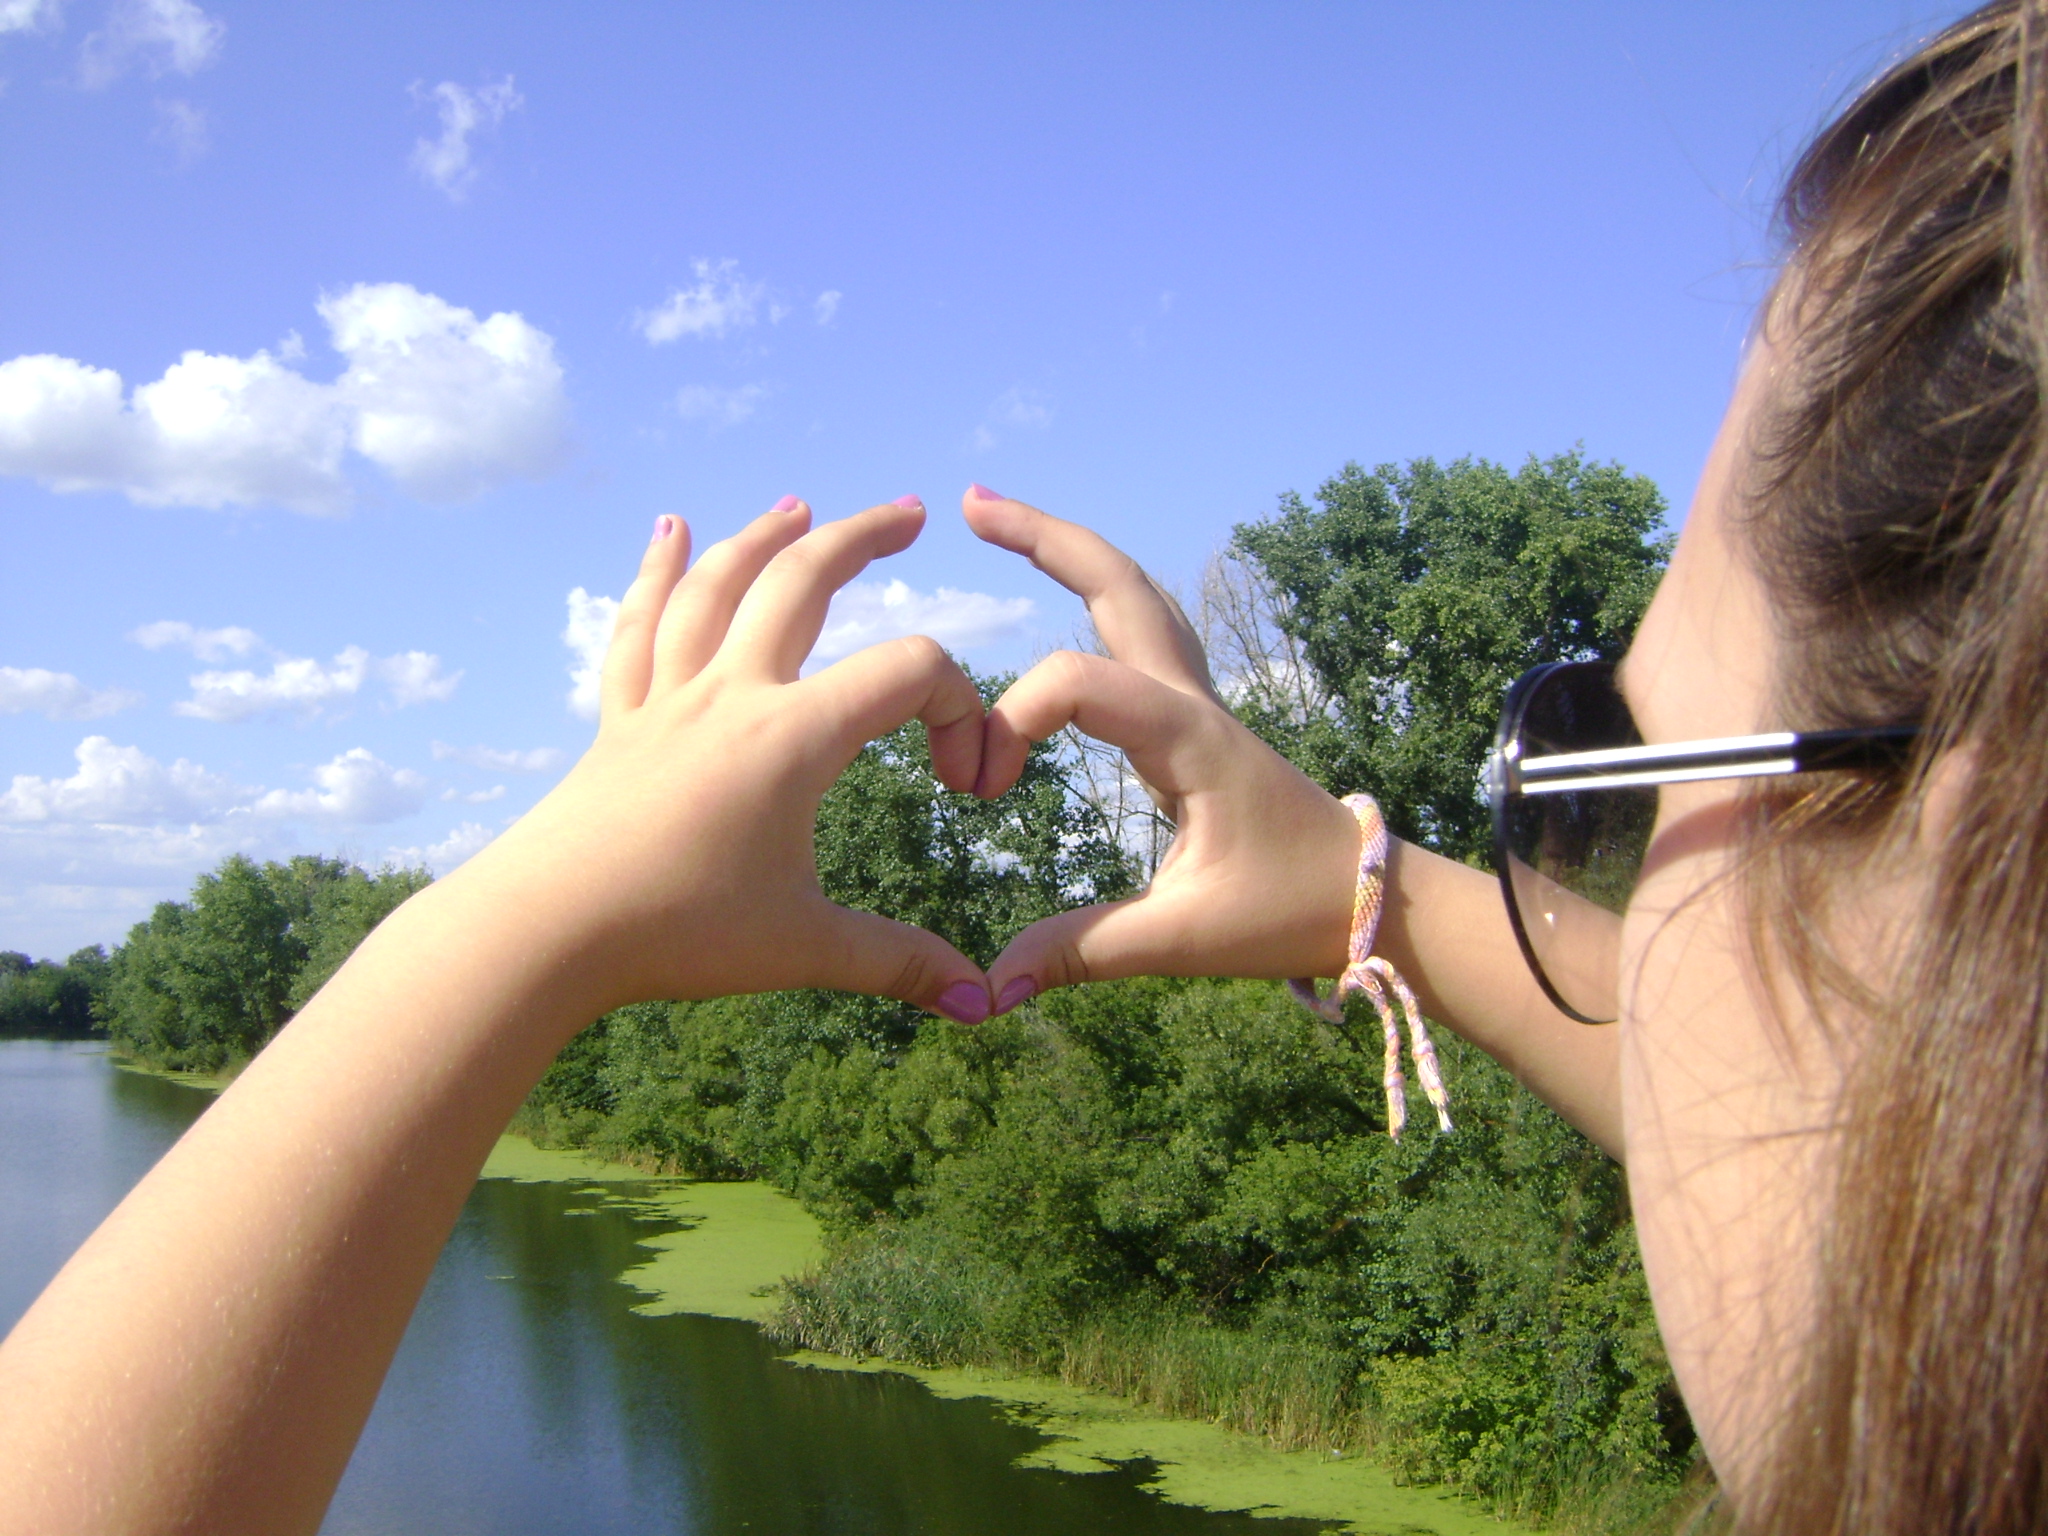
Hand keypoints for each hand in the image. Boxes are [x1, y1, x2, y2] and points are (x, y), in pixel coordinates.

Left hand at [464, 497, 994, 1021]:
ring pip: (718, 588)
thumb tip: (985, 1005)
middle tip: (911, 513)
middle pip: (804, 581)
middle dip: (864, 537)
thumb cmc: (677, 933)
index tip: (966, 784)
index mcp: (794, 737)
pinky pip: (639, 629)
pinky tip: (668, 533)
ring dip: (763, 537)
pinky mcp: (620, 721)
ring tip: (796, 506)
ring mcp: (668, 701)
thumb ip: (902, 964)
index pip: (907, 671)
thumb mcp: (807, 948)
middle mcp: (732, 695)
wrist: (546, 931)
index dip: (962, 708)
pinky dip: (655, 575)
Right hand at [962, 489, 1360, 1006]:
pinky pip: (1141, 634)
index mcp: (1189, 736)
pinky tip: (1064, 592)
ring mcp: (1196, 702)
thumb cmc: (1290, 912)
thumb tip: (990, 988)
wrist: (1372, 901)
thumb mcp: (1184, 939)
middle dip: (1043, 537)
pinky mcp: (1194, 721)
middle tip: (971, 504)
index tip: (984, 793)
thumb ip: (1082, 953)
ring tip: (998, 518)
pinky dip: (1095, 598)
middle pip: (1116, 585)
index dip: (1010, 724)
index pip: (1077, 683)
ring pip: (1133, 596)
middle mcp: (1192, 700)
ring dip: (1070, 553)